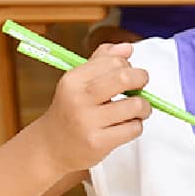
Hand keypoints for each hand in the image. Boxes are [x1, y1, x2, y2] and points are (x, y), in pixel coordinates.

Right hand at [37, 42, 151, 172]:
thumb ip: (102, 61)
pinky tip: (125, 127)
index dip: (128, 66)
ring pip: (135, 105)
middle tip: (140, 86)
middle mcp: (79, 99)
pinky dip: (136, 126)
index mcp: (73, 80)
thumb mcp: (78, 82)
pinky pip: (134, 128)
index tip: (128, 73)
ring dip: (143, 107)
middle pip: (124, 78)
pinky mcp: (98, 143)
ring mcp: (88, 122)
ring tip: (136, 111)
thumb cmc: (70, 111)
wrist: (50, 147)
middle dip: (141, 79)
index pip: (113, 61)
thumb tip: (127, 48)